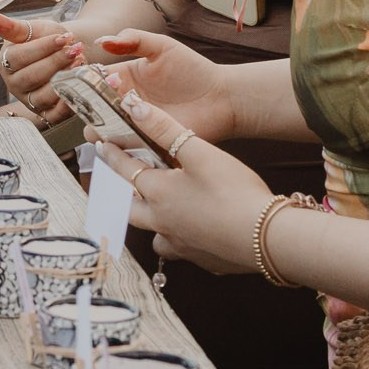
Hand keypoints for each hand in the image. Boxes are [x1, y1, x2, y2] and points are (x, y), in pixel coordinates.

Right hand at [0, 8, 86, 121]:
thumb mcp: (32, 28)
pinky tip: (79, 86)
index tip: (64, 37)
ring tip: (80, 63)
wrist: (68, 51)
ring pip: (44, 96)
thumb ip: (12, 26)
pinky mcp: (46, 114)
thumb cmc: (47, 38)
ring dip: (64, 79)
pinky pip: (55, 115)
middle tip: (75, 50)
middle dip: (56, 62)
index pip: (20, 57)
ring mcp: (29, 100)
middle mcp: (14, 84)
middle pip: (32, 77)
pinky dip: (68, 103)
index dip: (43, 47)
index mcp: (6, 62)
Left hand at [91, 92, 272, 275]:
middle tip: (115, 184)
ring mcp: (182, 245)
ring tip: (156, 215)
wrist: (267, 239)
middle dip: (119, 194)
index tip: (101, 146)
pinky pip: (183, 251)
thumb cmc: (234, 192)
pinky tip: (193, 235)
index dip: (112, 155)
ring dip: (150, 225)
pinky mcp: (204, 260)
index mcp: (158, 194)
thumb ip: (166, 130)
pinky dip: (181, 242)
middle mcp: (162, 223)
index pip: (125, 170)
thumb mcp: (200, 153)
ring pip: (155, 237)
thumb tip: (134, 108)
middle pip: (129, 209)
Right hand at [94, 28, 238, 142]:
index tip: (96, 83)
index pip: (93, 81)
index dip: (88, 83)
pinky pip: (125, 147)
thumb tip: (101, 40)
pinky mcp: (145, 142)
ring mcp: (134, 124)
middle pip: (93, 109)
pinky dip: (120, 144)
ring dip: (102, 129)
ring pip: (104, 131)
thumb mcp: (162, 47)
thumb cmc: (194, 70)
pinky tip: (128, 135)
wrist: (221, 98)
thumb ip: (133, 39)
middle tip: (104, 105)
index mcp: (124, 78)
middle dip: (90, 109)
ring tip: (116, 121)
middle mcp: (124, 102)